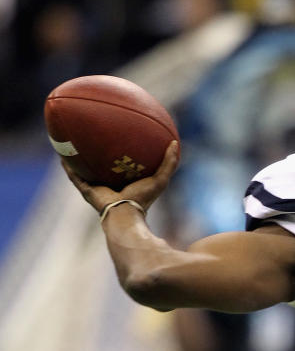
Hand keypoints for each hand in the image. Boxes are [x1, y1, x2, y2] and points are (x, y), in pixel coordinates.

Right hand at [64, 140, 178, 216]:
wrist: (125, 213)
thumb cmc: (143, 198)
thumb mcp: (160, 178)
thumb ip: (169, 162)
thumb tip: (175, 143)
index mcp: (126, 182)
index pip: (123, 166)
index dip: (122, 154)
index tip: (122, 138)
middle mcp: (110, 185)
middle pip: (102, 167)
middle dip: (99, 154)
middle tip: (95, 137)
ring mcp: (97, 188)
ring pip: (86, 171)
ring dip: (79, 159)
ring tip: (72, 143)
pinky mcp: (87, 191)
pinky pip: (75, 177)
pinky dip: (68, 168)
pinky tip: (62, 156)